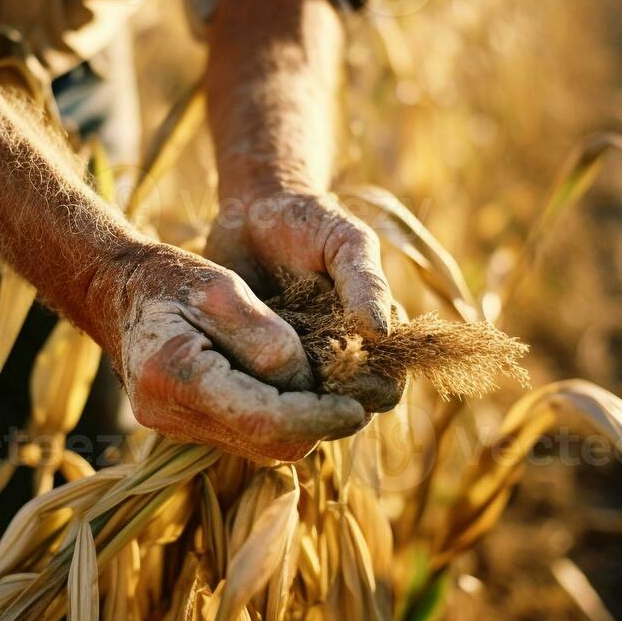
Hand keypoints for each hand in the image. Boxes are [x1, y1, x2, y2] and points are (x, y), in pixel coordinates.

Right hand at [95, 242, 368, 462]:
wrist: (115, 291)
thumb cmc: (169, 278)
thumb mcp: (223, 289)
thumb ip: (268, 338)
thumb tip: (306, 383)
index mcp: (174, 375)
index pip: (263, 419)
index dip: (317, 418)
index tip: (355, 409)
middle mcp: (168, 414)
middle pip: (264, 444)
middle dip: (313, 425)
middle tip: (349, 398)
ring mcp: (171, 426)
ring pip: (257, 447)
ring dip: (296, 424)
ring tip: (325, 391)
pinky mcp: (180, 427)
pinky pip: (241, 436)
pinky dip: (273, 419)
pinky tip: (288, 388)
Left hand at [205, 189, 401, 410]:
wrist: (252, 211)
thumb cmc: (310, 221)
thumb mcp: (346, 242)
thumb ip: (366, 283)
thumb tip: (382, 333)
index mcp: (371, 340)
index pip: (385, 387)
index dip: (372, 388)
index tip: (347, 368)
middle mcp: (335, 361)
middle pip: (342, 409)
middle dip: (326, 400)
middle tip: (301, 374)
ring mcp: (293, 366)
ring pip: (298, 407)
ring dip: (286, 397)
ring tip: (266, 367)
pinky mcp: (252, 363)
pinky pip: (255, 390)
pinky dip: (250, 384)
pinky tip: (236, 363)